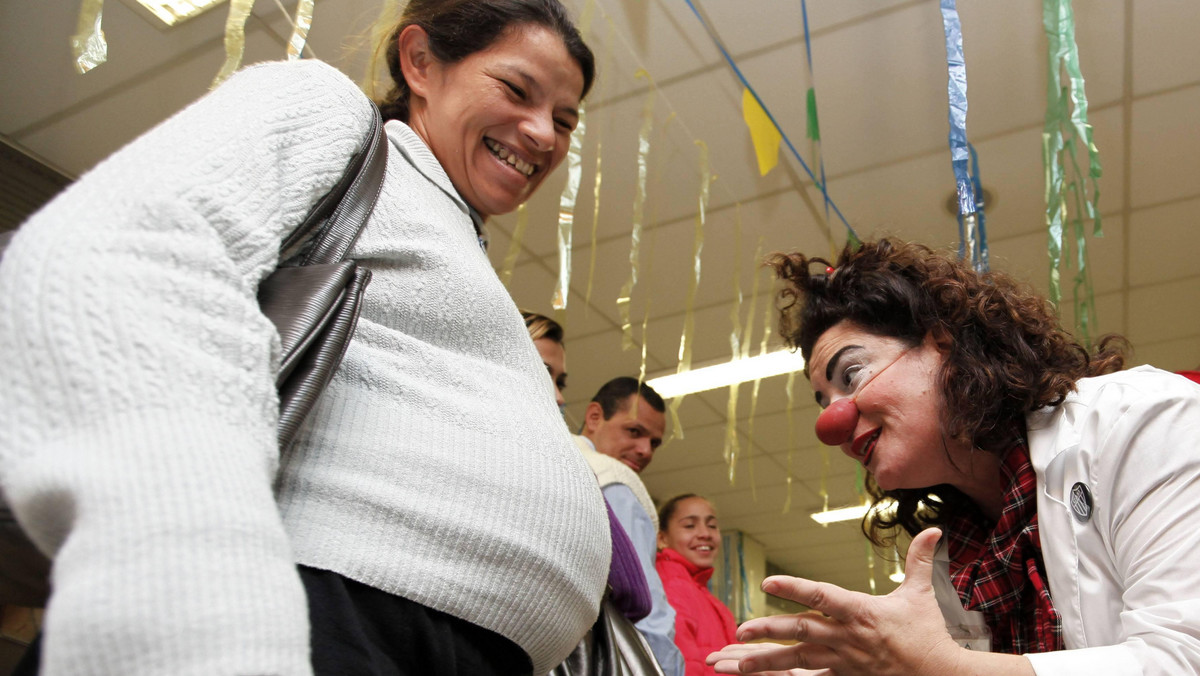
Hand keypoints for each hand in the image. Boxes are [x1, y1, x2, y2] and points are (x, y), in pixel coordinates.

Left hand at [707, 528, 961, 675]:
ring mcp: (843, 661)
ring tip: (735, 664)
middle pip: (802, 631)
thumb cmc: (928, 635)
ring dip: (764, 661)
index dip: (794, 588)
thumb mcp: (921, 595)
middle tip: (740, 629)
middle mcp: (848, 637)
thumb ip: (919, 560)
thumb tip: (934, 530)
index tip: (768, 582)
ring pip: (797, 659)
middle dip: (769, 630)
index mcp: (862, 612)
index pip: (822, 596)